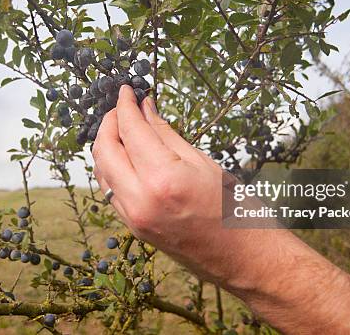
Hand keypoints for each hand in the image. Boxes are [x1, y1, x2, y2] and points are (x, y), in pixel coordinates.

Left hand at [91, 86, 349, 333]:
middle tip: (121, 107)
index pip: (130, 130)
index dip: (123, 105)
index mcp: (162, 179)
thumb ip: (166, 134)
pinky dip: (112, 168)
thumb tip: (144, 109)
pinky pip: (111, 191)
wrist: (247, 260)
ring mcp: (134, 218)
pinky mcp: (135, 228)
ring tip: (122, 127)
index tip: (126, 90)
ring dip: (106, 145)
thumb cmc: (237, 210)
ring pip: (102, 172)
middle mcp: (140, 200)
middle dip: (109, 123)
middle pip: (104, 151)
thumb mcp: (203, 163)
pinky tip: (126, 156)